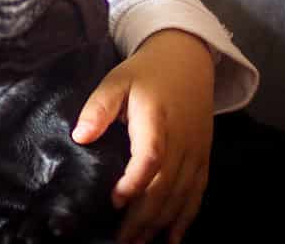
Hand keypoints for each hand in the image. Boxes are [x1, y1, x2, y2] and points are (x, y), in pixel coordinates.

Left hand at [71, 29, 214, 243]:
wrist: (187, 60)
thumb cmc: (145, 72)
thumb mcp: (116, 80)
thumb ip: (99, 107)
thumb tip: (80, 135)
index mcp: (156, 119)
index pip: (151, 157)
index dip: (135, 182)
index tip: (114, 201)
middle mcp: (181, 139)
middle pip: (166, 185)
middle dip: (144, 217)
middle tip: (123, 241)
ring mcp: (196, 150)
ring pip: (182, 194)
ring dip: (162, 223)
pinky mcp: (204, 156)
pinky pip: (198, 192)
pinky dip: (186, 217)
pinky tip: (173, 238)